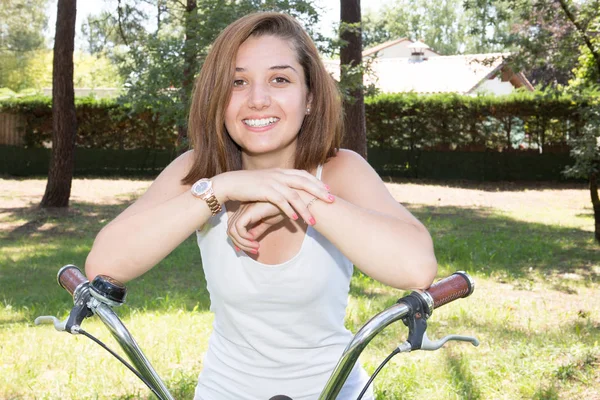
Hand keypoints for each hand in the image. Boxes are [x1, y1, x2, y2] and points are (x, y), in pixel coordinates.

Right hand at [212, 168, 332, 224]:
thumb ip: (279, 183)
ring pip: (294, 195)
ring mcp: (272, 182)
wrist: (230, 183)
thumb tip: (288, 190)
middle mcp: (279, 174)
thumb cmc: (248, 185)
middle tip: (331, 200)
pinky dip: (290, 210)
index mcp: (280, 171)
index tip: (328, 189)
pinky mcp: (265, 190)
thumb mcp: (267, 181)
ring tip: (313, 220)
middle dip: (319, 192)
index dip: (316, 182)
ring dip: (305, 208)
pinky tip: (296, 219)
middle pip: (304, 182)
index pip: (303, 175)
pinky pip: (281, 201)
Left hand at [227, 201, 284, 252]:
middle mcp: (242, 209)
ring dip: (242, 243)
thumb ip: (256, 231)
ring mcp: (244, 209)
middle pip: (230, 229)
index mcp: (245, 210)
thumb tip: (250, 241)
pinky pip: (238, 228)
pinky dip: (244, 237)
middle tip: (254, 250)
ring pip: (232, 230)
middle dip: (239, 244)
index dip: (237, 240)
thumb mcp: (267, 223)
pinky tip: (255, 240)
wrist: (290, 202)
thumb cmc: (281, 209)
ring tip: (256, 247)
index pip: (233, 227)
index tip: (249, 249)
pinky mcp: (248, 211)